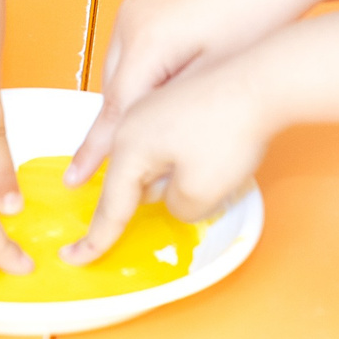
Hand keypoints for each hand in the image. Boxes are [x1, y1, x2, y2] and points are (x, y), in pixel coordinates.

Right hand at [62, 54, 271, 265]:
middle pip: (122, 173)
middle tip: (115, 228)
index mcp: (130, 146)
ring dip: (152, 174)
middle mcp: (133, 121)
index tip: (74, 258)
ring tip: (175, 185)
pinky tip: (195, 154)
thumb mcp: (201, 193)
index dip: (96, 237)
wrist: (264, 80)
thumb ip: (177, 208)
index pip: (110, 202)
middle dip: (127, 199)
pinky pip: (156, 134)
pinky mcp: (176, 96)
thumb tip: (174, 198)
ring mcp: (153, 103)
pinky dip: (166, 154)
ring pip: (139, 152)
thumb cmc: (230, 134)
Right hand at [67, 0, 337, 181]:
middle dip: (119, 117)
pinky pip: (136, 27)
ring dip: (134, 82)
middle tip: (120, 151)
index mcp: (146, 41)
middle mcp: (132, 12)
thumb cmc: (259, 17)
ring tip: (158, 105)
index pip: (114, 109)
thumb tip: (144, 140)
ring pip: (124, 54)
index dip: (96, 148)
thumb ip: (170, 111)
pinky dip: (144, 51)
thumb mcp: (214, 77)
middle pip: (115, 82)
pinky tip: (172, 61)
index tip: (76, 177)